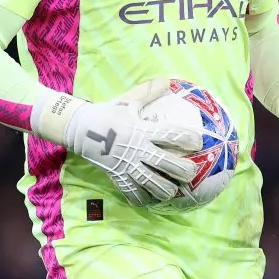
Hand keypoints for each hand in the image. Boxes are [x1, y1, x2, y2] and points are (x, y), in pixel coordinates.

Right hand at [38, 79, 200, 206]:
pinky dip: (143, 198)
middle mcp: (137, 148)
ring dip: (165, 189)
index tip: (198, 143)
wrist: (79, 128)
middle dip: (183, 170)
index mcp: (142, 129)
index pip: (171, 135)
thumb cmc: (107, 113)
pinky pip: (132, 192)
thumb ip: (149, 92)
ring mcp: (127, 164)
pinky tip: (150, 199)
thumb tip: (167, 80)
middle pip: (166, 163)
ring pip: (152, 183)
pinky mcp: (116, 176)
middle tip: (192, 173)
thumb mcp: (129, 101)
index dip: (188, 139)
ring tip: (173, 190)